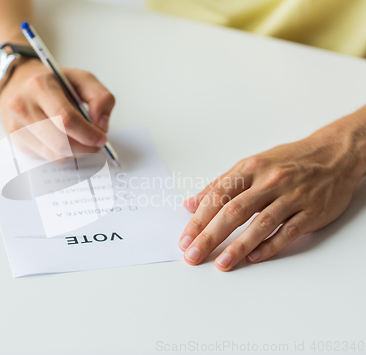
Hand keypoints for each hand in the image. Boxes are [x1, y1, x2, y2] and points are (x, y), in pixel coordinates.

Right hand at [0, 59, 114, 159]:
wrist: (18, 83)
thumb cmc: (52, 82)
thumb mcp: (82, 79)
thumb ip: (101, 97)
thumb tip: (102, 126)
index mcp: (40, 86)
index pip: (66, 120)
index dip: (88, 134)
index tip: (102, 139)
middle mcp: (23, 107)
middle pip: (61, 143)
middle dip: (85, 149)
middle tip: (96, 145)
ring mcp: (16, 126)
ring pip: (55, 155)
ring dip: (76, 154)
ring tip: (83, 143)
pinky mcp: (15, 141)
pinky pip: (46, 158)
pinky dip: (62, 155)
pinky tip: (66, 142)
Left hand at [179, 116, 365, 270]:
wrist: (334, 155)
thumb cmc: (288, 161)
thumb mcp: (250, 165)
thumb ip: (220, 186)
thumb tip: (190, 204)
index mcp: (251, 169)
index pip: (218, 195)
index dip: (199, 219)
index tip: (185, 239)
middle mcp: (270, 181)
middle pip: (234, 211)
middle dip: (210, 236)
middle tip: (194, 255)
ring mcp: (292, 196)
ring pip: (261, 223)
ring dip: (238, 246)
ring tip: (222, 263)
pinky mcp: (311, 211)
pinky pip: (288, 231)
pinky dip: (270, 246)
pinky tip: (253, 258)